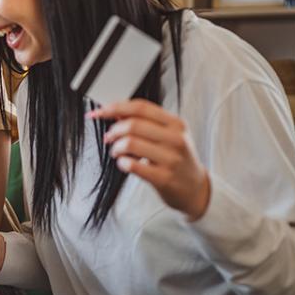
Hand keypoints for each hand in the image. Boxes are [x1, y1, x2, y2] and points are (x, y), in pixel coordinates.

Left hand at [90, 100, 210, 219]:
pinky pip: (132, 165)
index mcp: (176, 123)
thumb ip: (145, 121)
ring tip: (117, 152)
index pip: (141, 107)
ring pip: (130, 143)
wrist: (195, 188)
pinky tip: (124, 163)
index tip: (99, 112)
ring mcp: (171, 159)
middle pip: (133, 124)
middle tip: (109, 137)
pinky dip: (122, 162)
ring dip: (116, 147)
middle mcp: (176, 139)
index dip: (115, 107)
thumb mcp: (169, 135)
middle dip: (114, 130)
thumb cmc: (177, 158)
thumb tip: (115, 112)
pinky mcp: (164, 178)